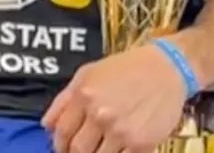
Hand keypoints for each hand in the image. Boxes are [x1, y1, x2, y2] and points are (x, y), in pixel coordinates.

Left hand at [43, 44, 191, 152]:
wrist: (166, 69)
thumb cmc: (126, 68)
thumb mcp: (88, 73)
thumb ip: (63, 100)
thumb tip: (46, 125)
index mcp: (84, 96)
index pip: (62, 132)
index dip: (59, 145)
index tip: (62, 148)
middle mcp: (100, 114)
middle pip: (77, 150)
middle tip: (78, 152)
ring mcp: (121, 131)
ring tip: (99, 149)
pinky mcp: (141, 144)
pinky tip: (117, 149)